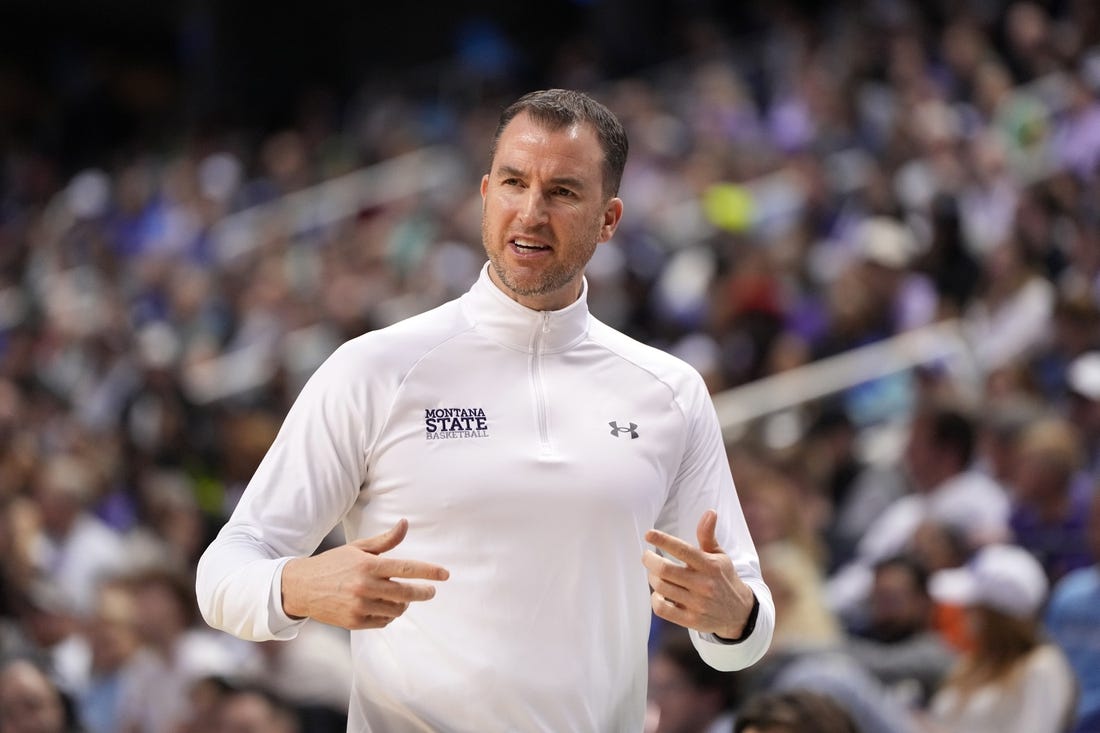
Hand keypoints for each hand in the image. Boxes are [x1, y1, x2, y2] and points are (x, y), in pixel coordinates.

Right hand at [280, 518, 448, 628]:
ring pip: (396, 609)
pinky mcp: (354, 622)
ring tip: (402, 598)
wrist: (301, 587)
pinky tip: (384, 607)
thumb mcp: (358, 548)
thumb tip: (405, 524)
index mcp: (368, 565)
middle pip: (406, 593)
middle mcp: (365, 586)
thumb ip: (385, 540)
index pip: (407, 568)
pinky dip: (389, 615)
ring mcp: (359, 606)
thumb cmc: (333, 564)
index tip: (445, 574)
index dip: (429, 571)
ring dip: (403, 604)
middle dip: (424, 592)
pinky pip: (383, 621)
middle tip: (430, 591)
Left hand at [643, 510, 754, 638]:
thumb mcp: (719, 555)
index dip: (663, 540)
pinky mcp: (691, 620)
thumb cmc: (724, 578)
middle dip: (650, 560)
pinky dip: (655, 599)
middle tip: (647, 556)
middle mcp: (703, 584)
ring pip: (662, 588)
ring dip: (652, 578)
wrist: (739, 613)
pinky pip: (663, 609)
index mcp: (710, 565)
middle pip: (665, 570)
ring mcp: (697, 604)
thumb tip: (710, 512)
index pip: (682, 549)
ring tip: (654, 573)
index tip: (648, 534)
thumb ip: (708, 535)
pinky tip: (659, 593)